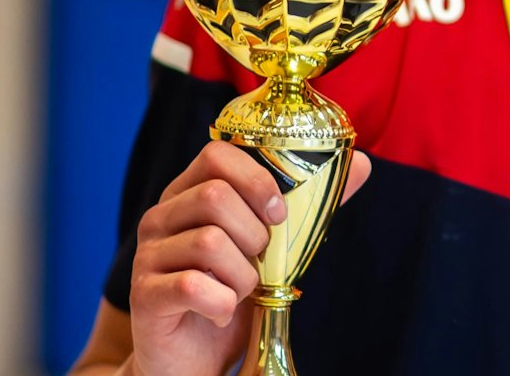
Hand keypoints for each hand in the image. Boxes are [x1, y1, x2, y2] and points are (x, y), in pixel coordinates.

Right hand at [127, 141, 370, 375]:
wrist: (195, 356)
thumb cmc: (234, 290)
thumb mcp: (277, 245)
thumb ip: (313, 204)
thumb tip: (363, 163)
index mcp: (190, 193)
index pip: (216, 154)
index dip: (256, 177)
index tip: (279, 212)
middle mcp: (162, 217)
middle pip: (214, 196)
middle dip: (256, 234)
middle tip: (259, 261)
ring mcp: (147, 256)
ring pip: (210, 242)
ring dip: (244, 275)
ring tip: (241, 291)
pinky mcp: (145, 295)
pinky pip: (192, 286)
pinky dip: (223, 304)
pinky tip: (222, 313)